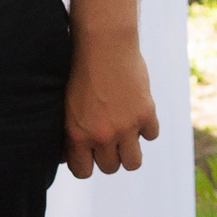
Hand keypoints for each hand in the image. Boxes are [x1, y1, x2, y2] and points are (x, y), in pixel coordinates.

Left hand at [64, 33, 158, 178]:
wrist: (103, 43)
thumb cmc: (79, 70)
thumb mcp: (65, 103)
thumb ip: (69, 131)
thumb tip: (66, 156)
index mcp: (77, 133)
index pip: (83, 172)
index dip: (86, 164)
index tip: (88, 154)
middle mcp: (102, 135)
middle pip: (111, 168)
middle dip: (108, 156)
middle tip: (107, 140)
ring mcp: (126, 127)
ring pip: (133, 162)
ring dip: (129, 151)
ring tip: (124, 135)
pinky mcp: (146, 114)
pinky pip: (151, 136)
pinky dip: (146, 128)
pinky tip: (136, 113)